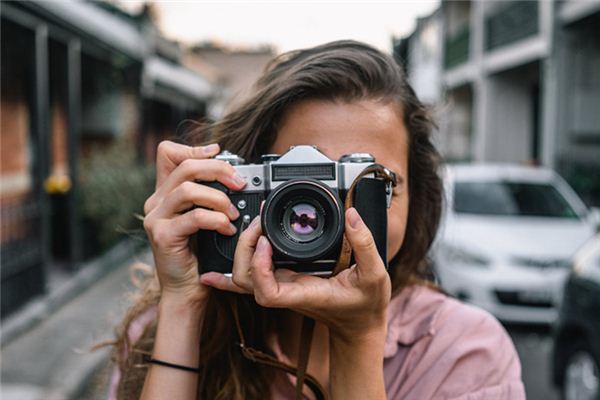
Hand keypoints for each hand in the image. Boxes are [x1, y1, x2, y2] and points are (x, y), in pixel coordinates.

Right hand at [143, 140, 246, 306]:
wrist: (186, 288)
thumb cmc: (199, 254)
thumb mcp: (204, 218)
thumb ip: (209, 196)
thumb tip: (234, 174)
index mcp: (164, 193)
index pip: (168, 153)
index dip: (193, 148)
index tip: (219, 152)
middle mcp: (156, 202)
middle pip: (185, 167)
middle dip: (218, 170)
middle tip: (240, 183)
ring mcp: (156, 218)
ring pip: (188, 189)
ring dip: (219, 198)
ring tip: (233, 213)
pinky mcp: (163, 236)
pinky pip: (194, 217)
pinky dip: (216, 220)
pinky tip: (227, 229)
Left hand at [200, 207, 391, 340]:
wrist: (359, 324)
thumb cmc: (366, 304)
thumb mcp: (375, 274)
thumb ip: (365, 244)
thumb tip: (352, 215)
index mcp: (304, 293)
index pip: (267, 291)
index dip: (259, 266)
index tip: (267, 241)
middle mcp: (287, 291)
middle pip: (245, 279)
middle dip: (245, 248)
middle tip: (261, 221)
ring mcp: (282, 287)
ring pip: (243, 277)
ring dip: (241, 250)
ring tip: (255, 224)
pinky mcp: (283, 281)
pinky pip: (252, 276)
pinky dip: (236, 266)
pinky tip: (215, 266)